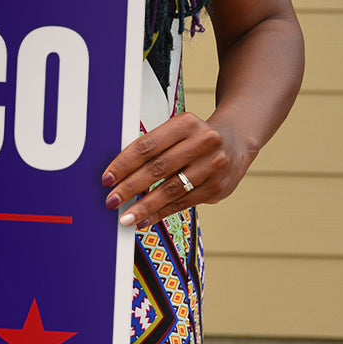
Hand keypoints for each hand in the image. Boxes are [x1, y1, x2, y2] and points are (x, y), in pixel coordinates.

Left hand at [102, 111, 248, 232]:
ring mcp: (213, 165)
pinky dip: (162, 213)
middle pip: (158, 168)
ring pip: (171, 189)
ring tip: (126, 217)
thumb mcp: (176, 131)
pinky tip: (146, 219)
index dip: (124, 164)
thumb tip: (118, 174)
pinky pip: (183, 202)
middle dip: (130, 187)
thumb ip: (152, 147)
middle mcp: (203, 142)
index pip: (147, 146)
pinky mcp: (218, 187)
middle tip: (111, 201)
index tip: (107, 179)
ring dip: (145, 206)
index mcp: (186, 123)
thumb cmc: (194, 137)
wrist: (235, 141)